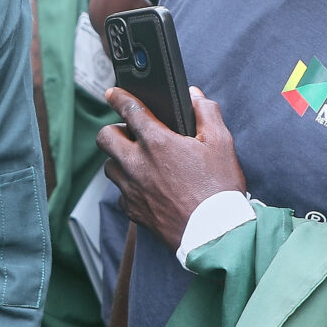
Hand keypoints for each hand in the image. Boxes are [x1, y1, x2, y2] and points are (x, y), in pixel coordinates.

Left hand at [97, 88, 245, 249]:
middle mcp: (137, 164)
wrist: (215, 233)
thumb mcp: (221, 143)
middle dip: (113, 129)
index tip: (113, 93)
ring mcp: (132, 189)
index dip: (118, 97)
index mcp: (157, 142)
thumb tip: (194, 97)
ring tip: (138, 159)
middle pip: (105, 137)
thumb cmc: (219, 188)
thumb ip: (206, 112)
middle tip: (129, 132)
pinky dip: (129, 185)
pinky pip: (121, 192)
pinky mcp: (133, 210)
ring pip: (109, 166)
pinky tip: (146, 186)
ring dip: (119, 158)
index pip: (128, 110)